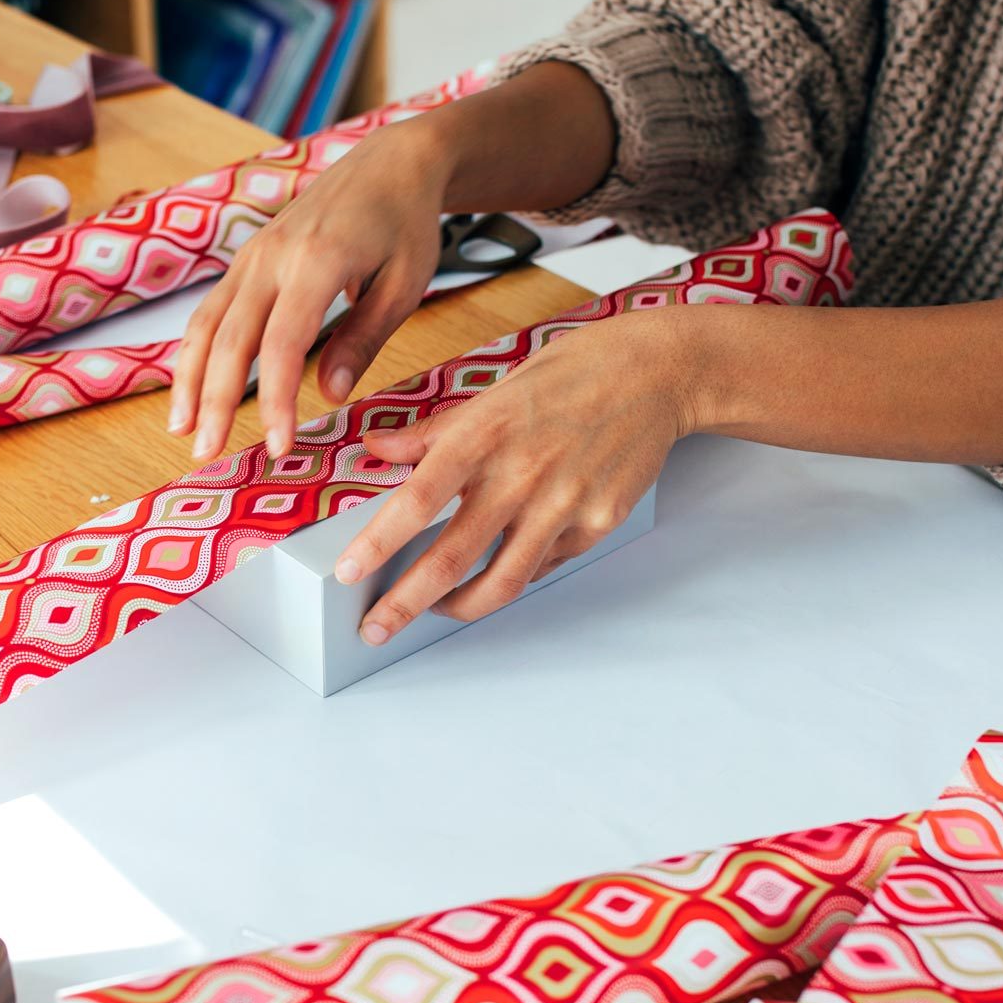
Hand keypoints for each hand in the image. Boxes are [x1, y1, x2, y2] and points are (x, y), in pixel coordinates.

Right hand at [169, 125, 448, 461]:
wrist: (389, 162)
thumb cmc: (405, 224)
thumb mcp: (403, 285)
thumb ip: (363, 340)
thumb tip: (328, 396)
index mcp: (318, 261)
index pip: (283, 345)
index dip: (275, 400)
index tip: (278, 447)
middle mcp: (273, 257)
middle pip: (231, 340)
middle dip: (215, 401)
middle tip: (207, 454)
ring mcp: (253, 255)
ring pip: (206, 324)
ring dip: (189, 380)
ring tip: (182, 430)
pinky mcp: (247, 259)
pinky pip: (210, 310)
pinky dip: (195, 352)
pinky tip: (190, 388)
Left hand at [333, 310, 694, 644]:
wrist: (653, 374)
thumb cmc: (568, 377)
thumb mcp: (492, 394)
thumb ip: (432, 433)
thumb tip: (374, 449)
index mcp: (485, 434)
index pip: (419, 500)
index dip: (380, 542)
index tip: (350, 573)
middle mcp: (522, 473)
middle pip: (452, 558)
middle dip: (406, 603)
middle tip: (375, 628)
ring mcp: (564, 503)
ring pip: (503, 581)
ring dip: (459, 607)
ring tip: (435, 612)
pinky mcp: (598, 523)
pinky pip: (545, 565)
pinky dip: (515, 574)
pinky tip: (500, 569)